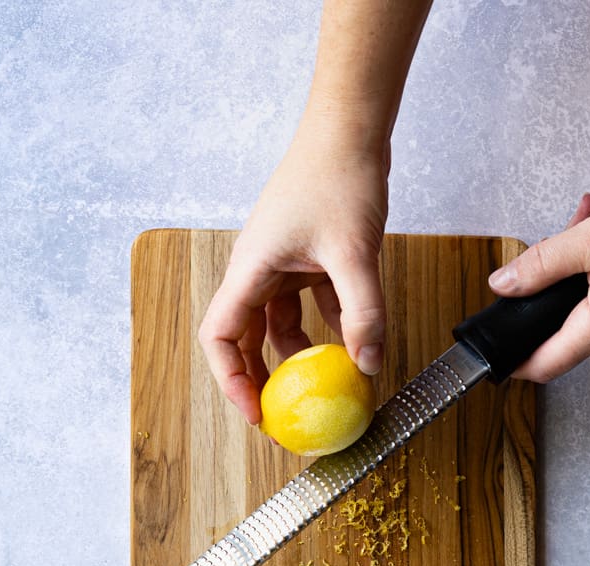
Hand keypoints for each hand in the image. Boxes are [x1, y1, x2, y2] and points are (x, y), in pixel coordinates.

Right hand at [198, 119, 388, 423]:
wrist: (350, 127)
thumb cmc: (338, 175)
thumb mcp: (355, 253)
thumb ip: (363, 313)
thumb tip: (368, 365)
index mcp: (251, 269)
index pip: (221, 337)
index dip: (232, 380)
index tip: (257, 412)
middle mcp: (258, 270)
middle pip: (246, 338)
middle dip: (262, 379)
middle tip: (286, 414)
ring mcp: (282, 264)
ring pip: (280, 325)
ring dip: (300, 356)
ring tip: (324, 384)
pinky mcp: (307, 259)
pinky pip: (309, 305)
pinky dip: (326, 328)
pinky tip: (353, 345)